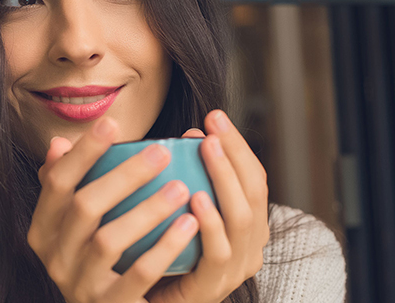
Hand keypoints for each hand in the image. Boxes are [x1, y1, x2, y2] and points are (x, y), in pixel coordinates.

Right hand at [28, 117, 198, 302]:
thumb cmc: (96, 255)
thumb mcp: (75, 222)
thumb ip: (69, 184)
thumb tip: (59, 142)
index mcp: (43, 229)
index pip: (56, 181)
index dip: (83, 152)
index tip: (112, 123)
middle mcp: (54, 257)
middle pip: (84, 206)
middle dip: (124, 175)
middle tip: (161, 152)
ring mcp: (79, 285)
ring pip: (109, 240)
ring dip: (147, 210)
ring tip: (181, 187)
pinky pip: (138, 276)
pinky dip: (164, 248)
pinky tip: (189, 224)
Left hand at [144, 109, 269, 302]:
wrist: (149, 300)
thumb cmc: (162, 248)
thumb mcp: (179, 208)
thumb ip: (187, 177)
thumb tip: (188, 132)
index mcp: (245, 224)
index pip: (252, 178)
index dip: (237, 146)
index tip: (215, 117)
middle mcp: (249, 245)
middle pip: (252, 192)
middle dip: (234, 154)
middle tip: (212, 126)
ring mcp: (235, 268)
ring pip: (241, 218)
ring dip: (224, 179)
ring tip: (208, 148)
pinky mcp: (213, 286)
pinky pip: (218, 252)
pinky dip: (211, 223)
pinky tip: (196, 199)